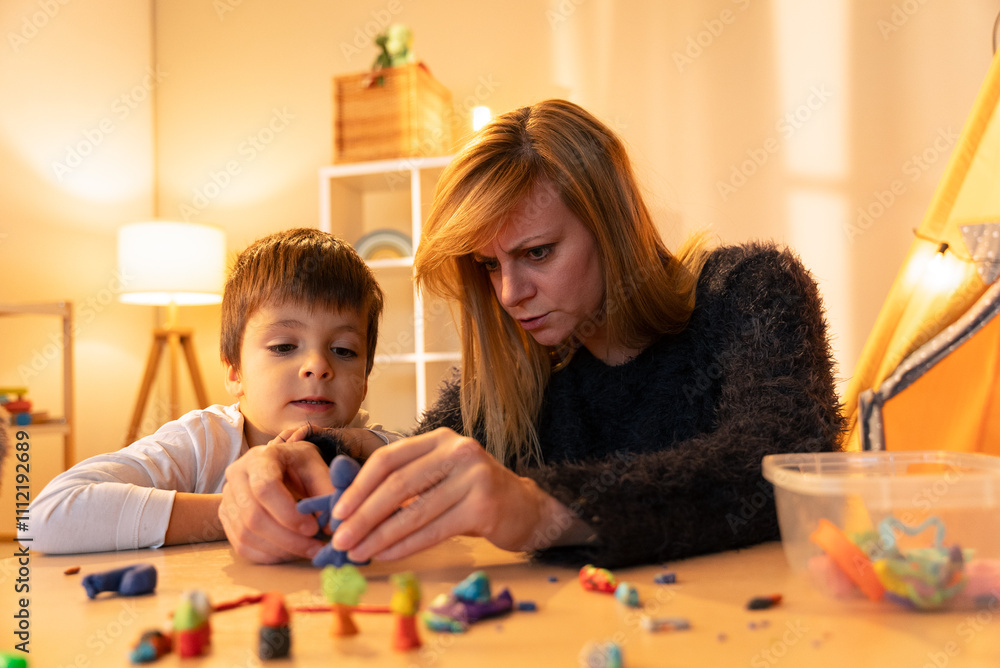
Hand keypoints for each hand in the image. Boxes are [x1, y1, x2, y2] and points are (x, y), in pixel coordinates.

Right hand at [219, 426, 333, 563]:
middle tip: (315, 548)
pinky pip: (242, 545)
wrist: (279, 464)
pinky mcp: (226, 519)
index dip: (288, 513)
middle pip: (253, 516)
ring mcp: (227, 499)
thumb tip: (331, 527)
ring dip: (280, 550)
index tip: (313, 528)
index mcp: (259, 458)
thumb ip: (327, 491)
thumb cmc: (300, 466)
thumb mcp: (317, 468)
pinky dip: (268, 555)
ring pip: (246, 534)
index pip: (265, 488)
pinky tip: (290, 553)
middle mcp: (236, 476)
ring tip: (307, 551)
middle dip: (287, 538)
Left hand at [329, 427, 582, 561]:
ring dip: (380, 536)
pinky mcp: (483, 506)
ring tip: (358, 552)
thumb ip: (405, 483)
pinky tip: (387, 555)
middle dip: (363, 515)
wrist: (526, 508)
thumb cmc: (473, 495)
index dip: (359, 486)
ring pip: (414, 511)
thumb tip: (352, 509)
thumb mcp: (440, 476)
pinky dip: (405, 545)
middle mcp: (457, 451)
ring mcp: (473, 477)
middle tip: (341, 538)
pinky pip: (433, 530)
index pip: (389, 458)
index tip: (338, 511)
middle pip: (398, 484)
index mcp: (440, 439)